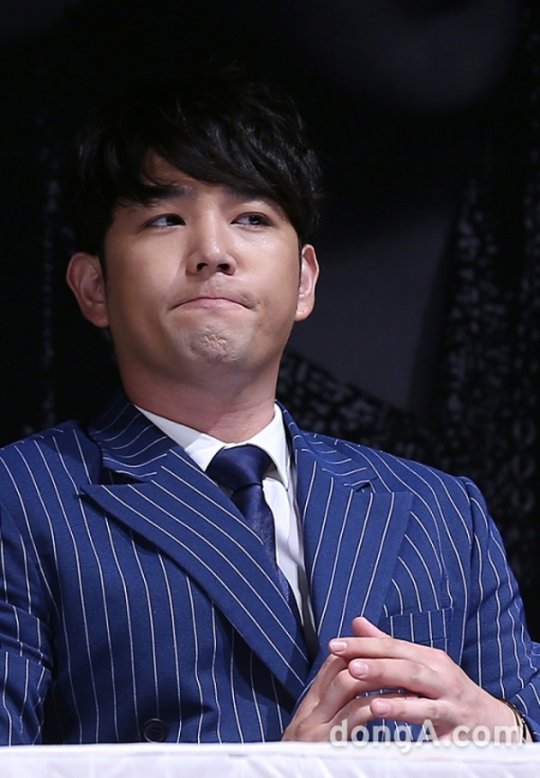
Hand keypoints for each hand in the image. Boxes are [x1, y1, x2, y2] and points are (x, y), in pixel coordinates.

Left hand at [282, 616, 519, 741]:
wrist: (490, 721)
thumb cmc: (446, 690)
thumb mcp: (419, 664)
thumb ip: (387, 646)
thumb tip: (357, 623)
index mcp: (428, 658)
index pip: (392, 647)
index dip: (363, 645)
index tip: (334, 645)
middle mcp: (441, 676)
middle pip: (407, 667)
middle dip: (377, 665)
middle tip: (349, 664)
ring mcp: (450, 703)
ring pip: (422, 697)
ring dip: (395, 696)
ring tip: (368, 697)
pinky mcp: (456, 731)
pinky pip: (433, 727)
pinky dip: (412, 722)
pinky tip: (390, 723)